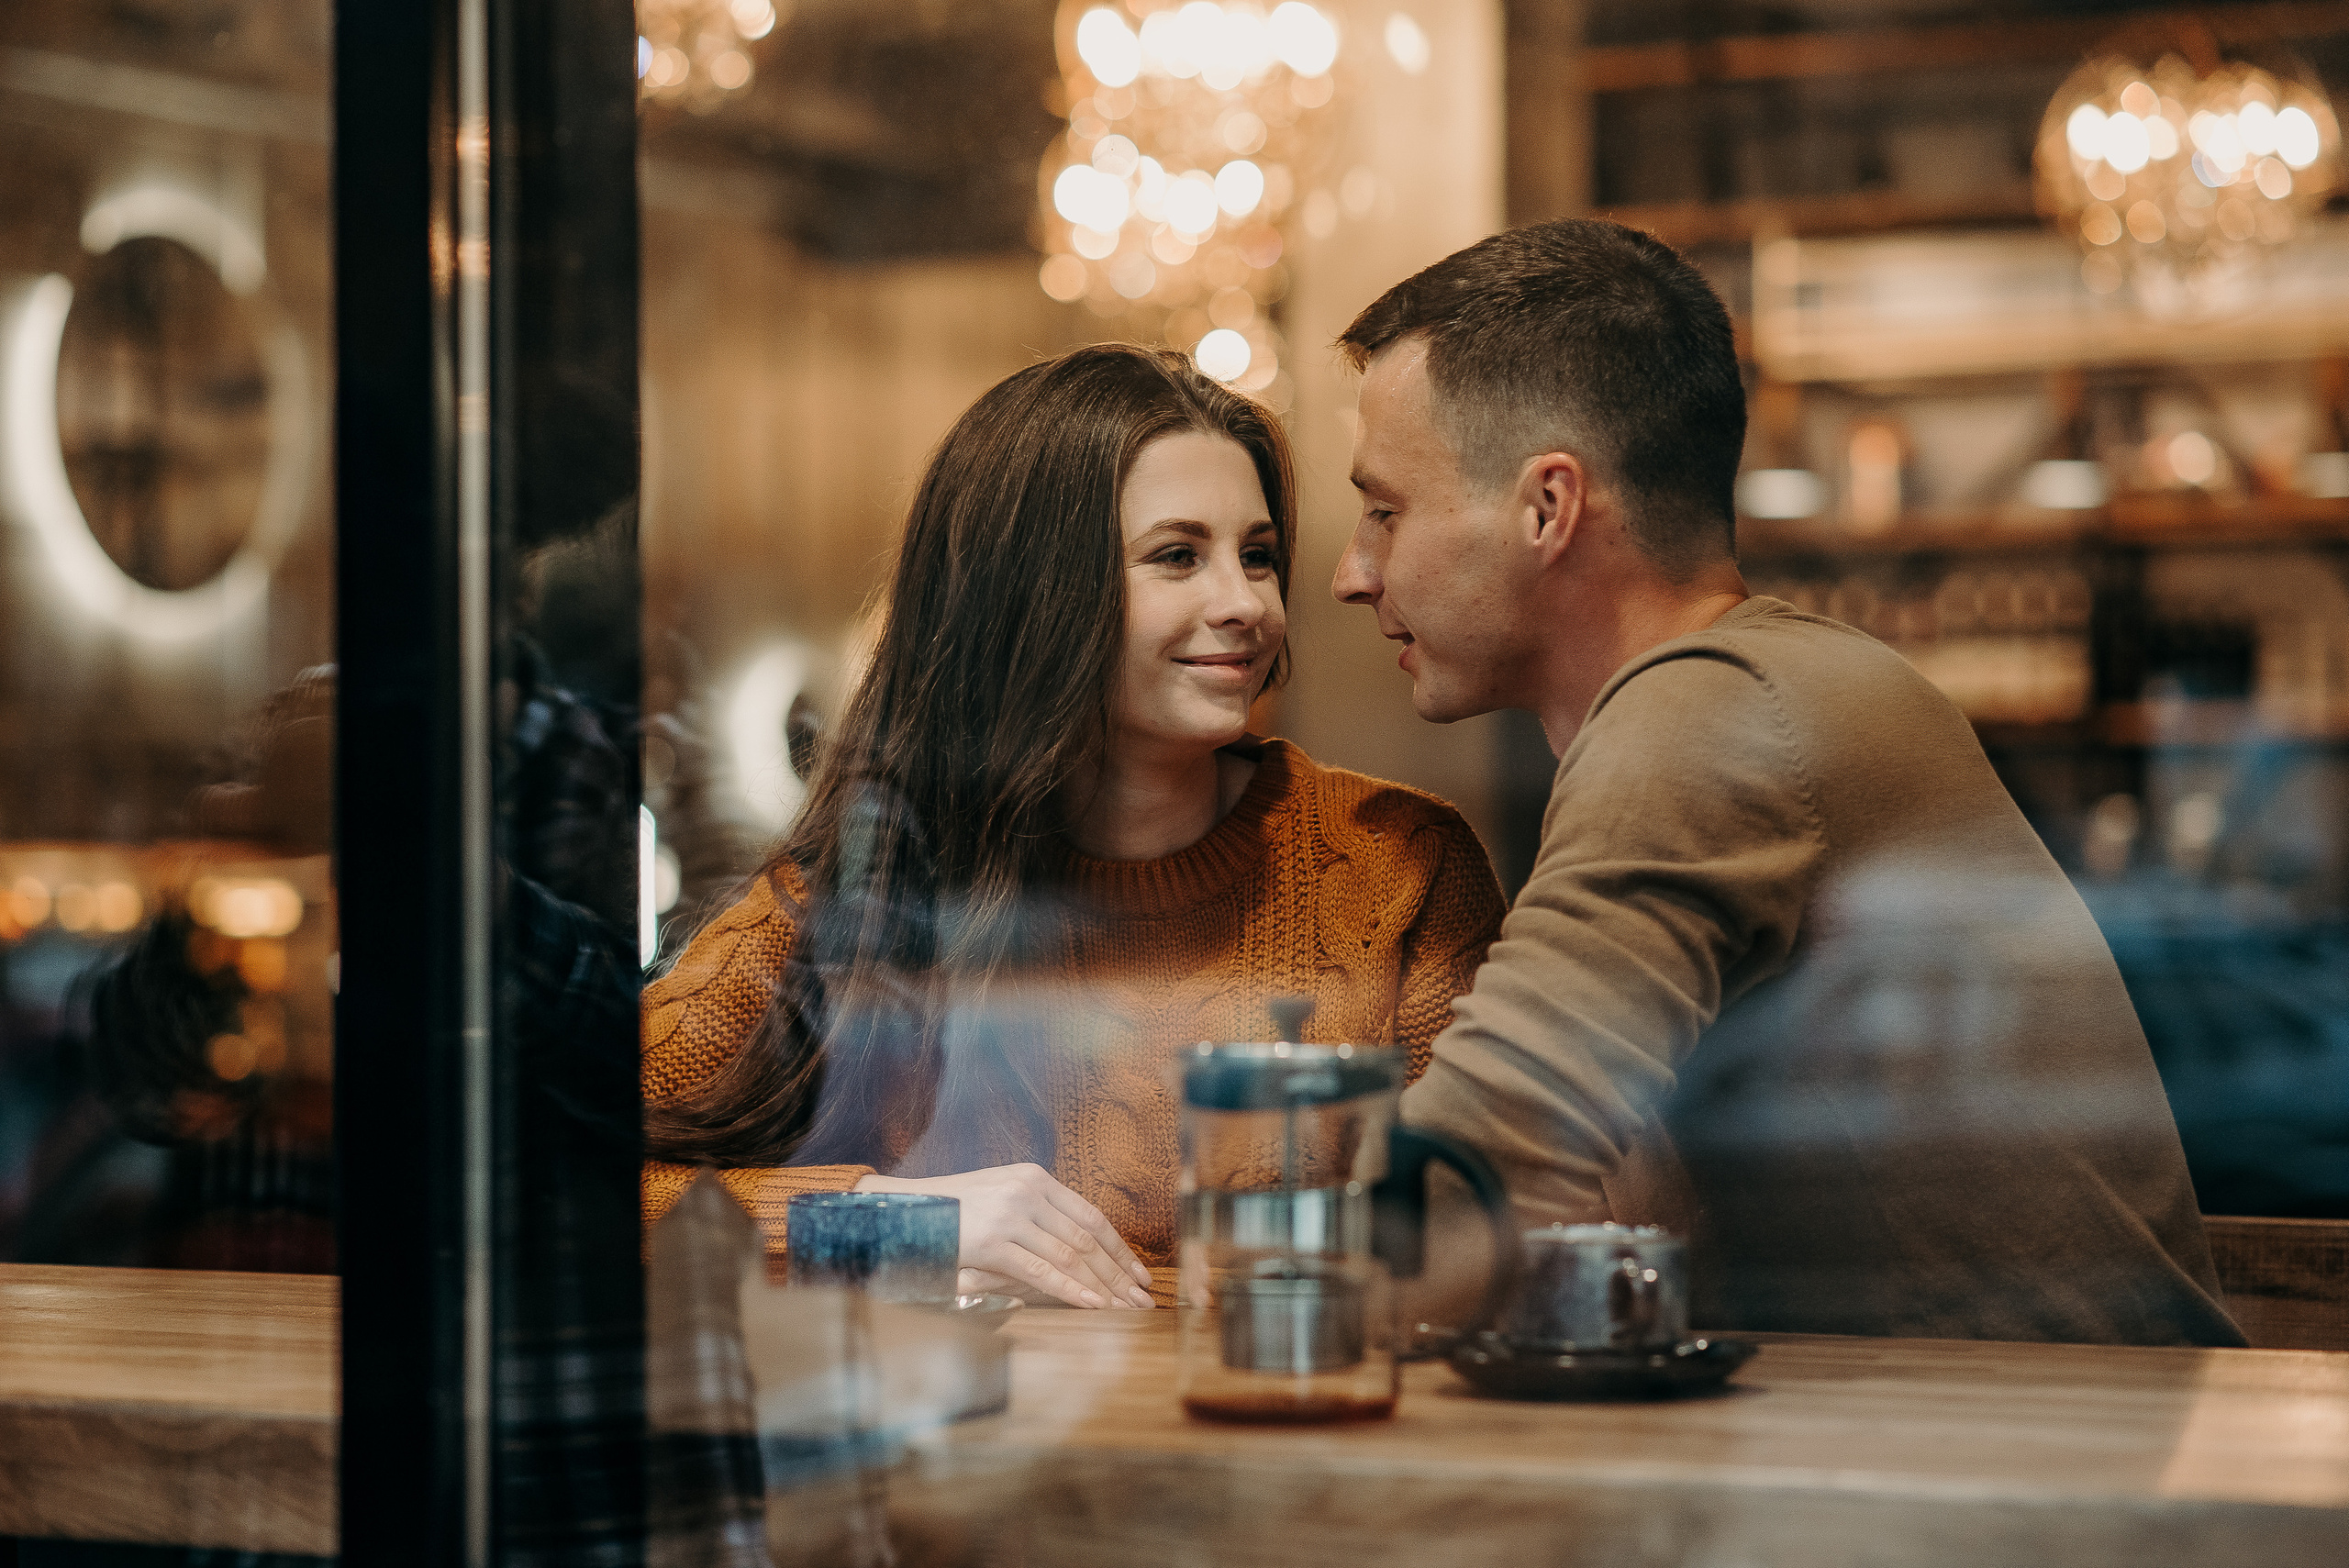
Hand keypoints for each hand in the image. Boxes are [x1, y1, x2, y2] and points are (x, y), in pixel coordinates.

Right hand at [854, 1164, 1152, 1308]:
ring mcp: (1010, 1215)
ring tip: (1126, 1309)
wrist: (904, 1209)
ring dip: (1103, 1286)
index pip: (1091, 1215)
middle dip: (1119, 1273)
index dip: (1119, 1248)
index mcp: (1035, 1178)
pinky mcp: (992, 1242)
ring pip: (1071, 1256)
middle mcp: (1027, 1191)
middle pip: (1087, 1238)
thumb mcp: (1001, 1197)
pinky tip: (1094, 1304)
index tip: (1141, 1273)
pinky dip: (1072, 1290)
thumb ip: (1038, 1215)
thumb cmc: (955, 1210)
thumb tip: (1082, 1250)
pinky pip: (1042, 1271)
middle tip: (1143, 1299)